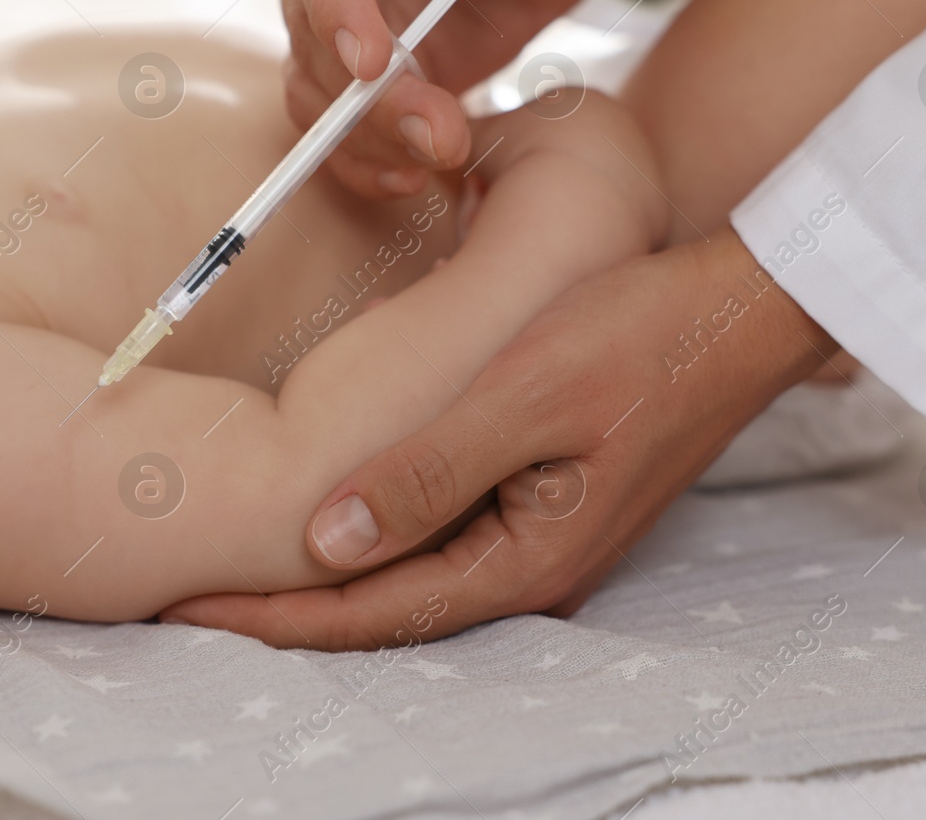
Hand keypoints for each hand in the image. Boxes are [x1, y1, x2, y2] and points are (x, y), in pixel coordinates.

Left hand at [160, 229, 838, 649]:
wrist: (739, 310)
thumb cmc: (640, 336)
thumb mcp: (526, 395)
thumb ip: (429, 471)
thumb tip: (326, 542)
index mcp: (526, 560)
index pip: (372, 614)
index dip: (274, 615)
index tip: (186, 605)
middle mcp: (531, 569)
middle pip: (384, 610)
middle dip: (285, 609)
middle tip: (188, 593)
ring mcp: (540, 538)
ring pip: (408, 577)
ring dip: (326, 576)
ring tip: (239, 562)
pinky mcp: (543, 499)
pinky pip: (440, 537)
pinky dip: (375, 533)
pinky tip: (332, 516)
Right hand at [274, 0, 672, 197]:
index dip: (337, 6)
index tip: (373, 66)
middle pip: (309, 24)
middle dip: (366, 93)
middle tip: (437, 135)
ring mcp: (332, 5)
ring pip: (315, 84)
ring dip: (369, 136)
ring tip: (441, 155)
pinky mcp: (357, 66)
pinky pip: (338, 123)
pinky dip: (368, 158)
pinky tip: (412, 178)